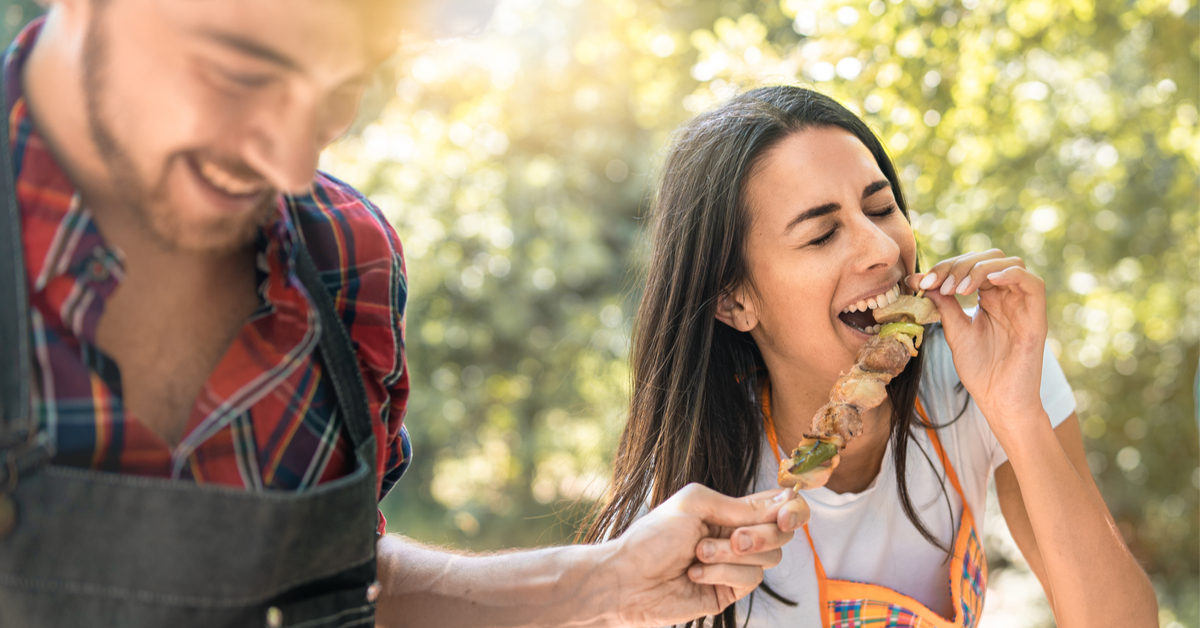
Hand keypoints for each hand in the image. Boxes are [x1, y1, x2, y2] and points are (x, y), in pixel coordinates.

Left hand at [604, 484, 807, 626]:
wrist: (627, 577)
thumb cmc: (653, 536)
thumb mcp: (695, 505)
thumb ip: (739, 505)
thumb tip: (783, 503)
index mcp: (729, 510)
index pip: (777, 506)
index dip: (793, 510)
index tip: (785, 516)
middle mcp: (736, 536)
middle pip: (781, 535)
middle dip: (761, 535)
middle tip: (734, 537)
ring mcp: (734, 566)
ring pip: (768, 560)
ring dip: (732, 555)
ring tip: (698, 554)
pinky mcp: (728, 592)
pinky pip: (749, 580)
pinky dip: (722, 573)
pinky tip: (695, 573)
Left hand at [909, 249, 1047, 437]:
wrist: (998, 400)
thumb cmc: (980, 370)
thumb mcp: (955, 332)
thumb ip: (943, 305)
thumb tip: (919, 280)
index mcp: (988, 298)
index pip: (971, 266)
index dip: (946, 267)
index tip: (922, 281)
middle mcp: (1007, 297)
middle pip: (989, 259)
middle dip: (959, 265)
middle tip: (938, 284)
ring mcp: (1023, 305)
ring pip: (1009, 265)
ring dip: (979, 269)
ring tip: (957, 288)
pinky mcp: (1036, 318)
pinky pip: (1033, 284)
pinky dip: (1011, 275)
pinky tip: (988, 282)